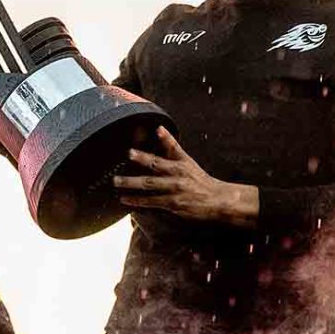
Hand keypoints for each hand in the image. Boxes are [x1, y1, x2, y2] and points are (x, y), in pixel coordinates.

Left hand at [115, 126, 258, 226]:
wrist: (218, 200)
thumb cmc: (199, 179)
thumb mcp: (187, 160)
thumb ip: (171, 145)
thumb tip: (159, 128)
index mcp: (180, 163)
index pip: (161, 154)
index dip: (147, 152)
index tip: (130, 151)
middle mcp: (177, 175)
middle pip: (154, 167)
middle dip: (135, 168)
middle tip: (120, 163)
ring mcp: (175, 190)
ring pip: (150, 186)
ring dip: (132, 185)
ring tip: (116, 183)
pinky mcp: (174, 204)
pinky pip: (152, 202)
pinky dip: (138, 201)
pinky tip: (126, 200)